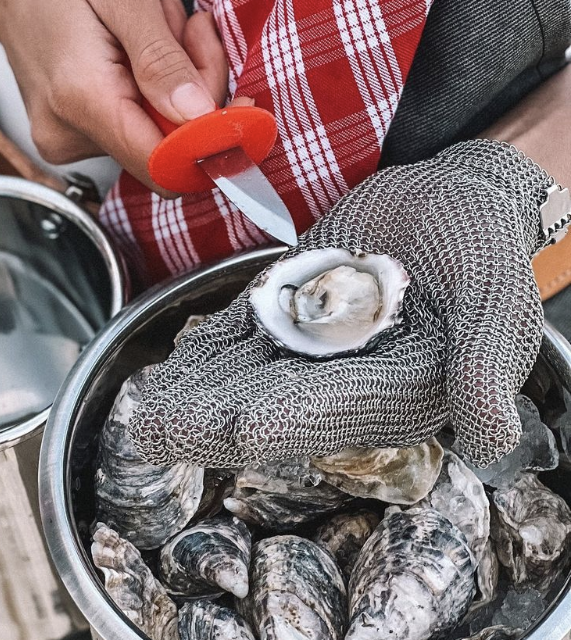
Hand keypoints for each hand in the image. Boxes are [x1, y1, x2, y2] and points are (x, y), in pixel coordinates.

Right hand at [0, 0, 227, 190]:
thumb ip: (162, 59)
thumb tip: (199, 116)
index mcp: (81, 99)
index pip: (164, 163)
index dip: (215, 142)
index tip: (245, 105)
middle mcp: (67, 134)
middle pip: (167, 149)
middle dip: (199, 94)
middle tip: (190, 28)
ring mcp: (66, 139)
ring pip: (157, 136)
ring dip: (178, 85)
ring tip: (160, 27)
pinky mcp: (73, 134)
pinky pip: (136, 127)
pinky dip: (155, 91)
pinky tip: (142, 48)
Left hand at [129, 140, 552, 467]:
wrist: (451, 199)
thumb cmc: (482, 245)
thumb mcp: (495, 300)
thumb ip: (485, 366)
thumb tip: (495, 439)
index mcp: (402, 391)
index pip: (337, 409)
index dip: (288, 418)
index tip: (239, 428)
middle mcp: (352, 383)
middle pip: (275, 405)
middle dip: (214, 420)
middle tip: (154, 432)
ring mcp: (317, 351)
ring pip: (247, 376)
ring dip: (195, 394)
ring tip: (143, 409)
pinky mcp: (292, 316)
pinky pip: (243, 337)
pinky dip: (205, 352)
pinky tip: (169, 367)